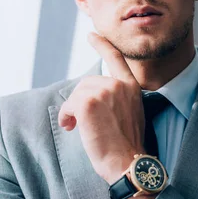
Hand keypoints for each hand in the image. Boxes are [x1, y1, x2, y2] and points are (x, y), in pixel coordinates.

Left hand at [58, 32, 144, 182]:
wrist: (126, 163)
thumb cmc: (126, 146)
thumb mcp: (130, 115)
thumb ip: (116, 99)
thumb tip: (90, 96)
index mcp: (131, 87)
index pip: (115, 58)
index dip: (102, 45)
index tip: (92, 35)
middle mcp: (119, 85)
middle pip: (87, 83)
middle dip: (79, 101)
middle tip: (78, 122)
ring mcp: (104, 91)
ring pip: (77, 94)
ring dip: (72, 111)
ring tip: (76, 128)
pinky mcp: (87, 102)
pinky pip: (69, 104)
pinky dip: (66, 117)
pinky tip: (72, 128)